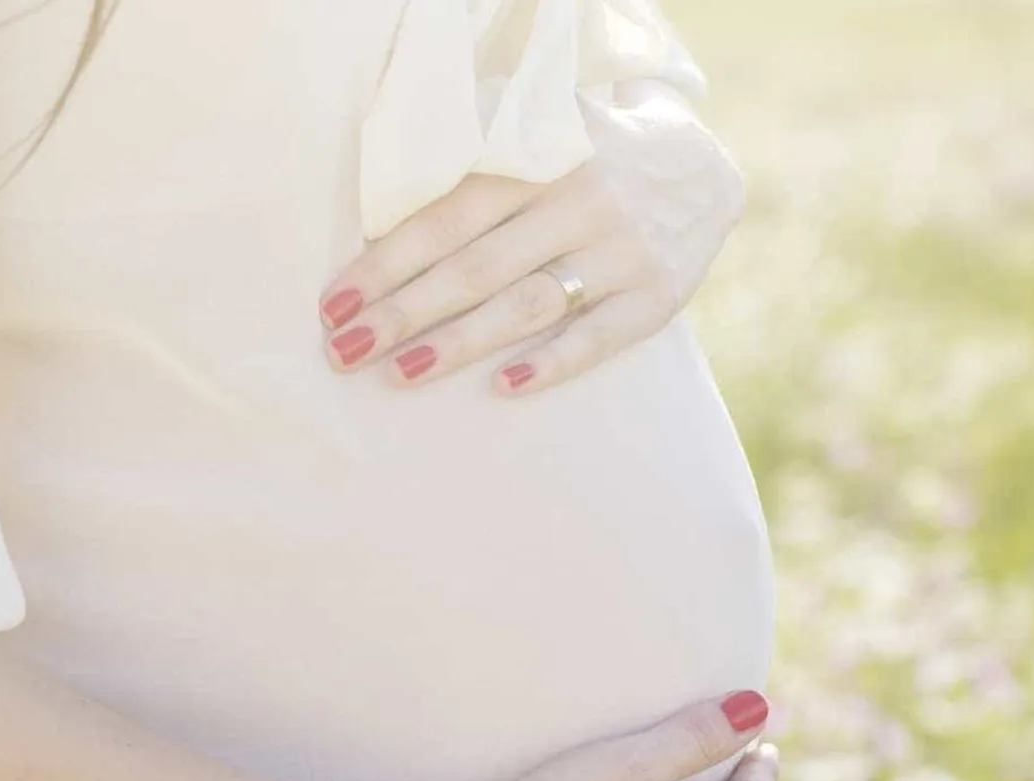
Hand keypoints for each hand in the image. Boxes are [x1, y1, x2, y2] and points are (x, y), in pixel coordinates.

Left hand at [318, 83, 743, 396]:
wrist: (700, 165)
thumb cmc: (583, 161)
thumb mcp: (537, 138)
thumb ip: (473, 167)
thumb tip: (377, 227)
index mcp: (537, 159)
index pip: (446, 216)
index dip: (386, 262)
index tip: (333, 304)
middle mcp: (579, 201)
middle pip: (476, 266)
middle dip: (403, 312)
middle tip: (343, 352)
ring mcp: (620, 250)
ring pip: (528, 304)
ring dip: (460, 343)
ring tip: (399, 373)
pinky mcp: (657, 295)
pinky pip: (601, 337)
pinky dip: (554, 364)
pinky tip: (504, 389)